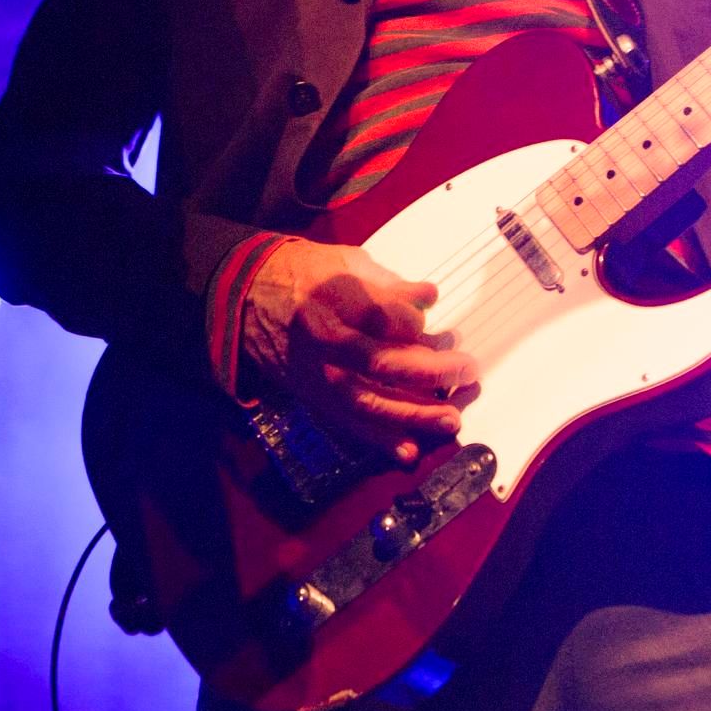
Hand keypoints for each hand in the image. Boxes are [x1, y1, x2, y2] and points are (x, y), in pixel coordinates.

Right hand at [240, 238, 479, 465]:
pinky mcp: (312, 396)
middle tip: (466, 370)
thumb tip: (429, 296)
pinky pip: (349, 423)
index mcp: (333, 296)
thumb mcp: (344, 261)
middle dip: (432, 372)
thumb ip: (388, 282)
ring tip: (451, 419)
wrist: (245, 299)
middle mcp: (325, 339)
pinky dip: (380, 440)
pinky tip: (410, 450)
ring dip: (414, 415)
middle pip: (385, 363)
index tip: (432, 324)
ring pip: (370, 402)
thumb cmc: (301, 274)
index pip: (388, 317)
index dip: (418, 324)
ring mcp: (317, 372)